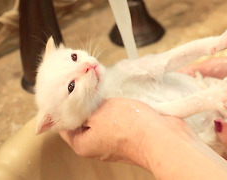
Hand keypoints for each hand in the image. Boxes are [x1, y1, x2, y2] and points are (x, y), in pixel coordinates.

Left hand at [60, 98, 226, 179]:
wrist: (163, 138)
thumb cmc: (129, 128)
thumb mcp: (97, 112)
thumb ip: (83, 106)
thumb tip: (78, 98)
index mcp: (82, 144)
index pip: (64, 123)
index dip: (63, 104)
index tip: (65, 87)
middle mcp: (96, 144)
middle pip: (83, 118)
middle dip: (84, 99)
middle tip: (83, 79)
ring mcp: (113, 140)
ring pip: (101, 116)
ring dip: (101, 101)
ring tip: (98, 82)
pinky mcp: (128, 133)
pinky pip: (116, 117)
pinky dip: (114, 105)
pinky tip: (115, 93)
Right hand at [179, 47, 226, 154]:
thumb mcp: (219, 66)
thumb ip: (197, 70)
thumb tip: (175, 72)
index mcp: (220, 104)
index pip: (200, 116)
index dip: (189, 118)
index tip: (175, 115)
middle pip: (211, 132)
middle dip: (200, 132)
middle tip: (186, 126)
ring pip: (225, 142)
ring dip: (217, 136)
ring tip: (213, 123)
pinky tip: (224, 126)